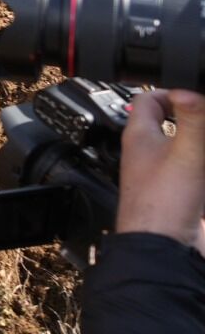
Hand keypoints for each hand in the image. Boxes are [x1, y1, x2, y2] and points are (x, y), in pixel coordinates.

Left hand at [116, 89, 204, 252]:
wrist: (162, 248)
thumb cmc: (163, 204)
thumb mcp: (185, 154)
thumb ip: (192, 121)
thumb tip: (188, 89)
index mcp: (139, 137)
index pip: (148, 100)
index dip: (170, 91)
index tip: (194, 93)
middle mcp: (146, 153)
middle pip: (167, 123)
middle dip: (190, 117)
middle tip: (202, 115)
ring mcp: (160, 174)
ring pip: (179, 147)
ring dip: (194, 141)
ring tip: (201, 139)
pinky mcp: (175, 194)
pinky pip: (189, 173)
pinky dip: (199, 167)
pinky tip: (202, 173)